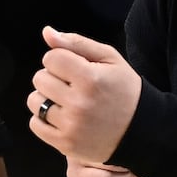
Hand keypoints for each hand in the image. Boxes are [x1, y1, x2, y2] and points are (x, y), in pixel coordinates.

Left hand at [27, 25, 141, 163]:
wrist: (141, 130)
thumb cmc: (124, 90)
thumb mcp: (109, 59)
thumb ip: (76, 43)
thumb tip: (46, 32)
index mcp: (90, 79)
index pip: (51, 58)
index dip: (60, 59)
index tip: (74, 68)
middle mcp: (79, 103)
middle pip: (40, 78)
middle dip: (53, 77)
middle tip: (72, 85)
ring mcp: (71, 126)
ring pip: (34, 101)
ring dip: (46, 97)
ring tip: (66, 101)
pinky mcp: (65, 144)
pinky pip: (35, 124)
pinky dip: (43, 118)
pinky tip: (62, 116)